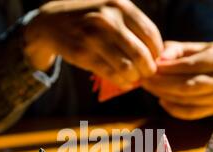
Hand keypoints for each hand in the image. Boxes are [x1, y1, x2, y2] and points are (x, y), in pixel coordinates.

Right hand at [23, 0, 162, 88]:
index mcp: (121, 6)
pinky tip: (123, 82)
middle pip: (142, 54)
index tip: (154, 60)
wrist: (52, 21)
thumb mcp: (112, 10)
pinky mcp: (82, 53)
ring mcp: (93, 36)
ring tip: (134, 78)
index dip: (157, 53)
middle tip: (146, 74)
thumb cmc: (90, 19)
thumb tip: (159, 54)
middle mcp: (108, 19)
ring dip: (134, 78)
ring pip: (127, 67)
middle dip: (148, 69)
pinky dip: (121, 82)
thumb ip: (133, 27)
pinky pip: (110, 74)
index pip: (151, 35)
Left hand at [142, 41, 212, 119]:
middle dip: (163, 84)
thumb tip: (158, 59)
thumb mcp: (194, 48)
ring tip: (150, 88)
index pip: (192, 66)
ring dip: (165, 95)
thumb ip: (175, 51)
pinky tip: (161, 101)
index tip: (152, 67)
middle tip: (145, 80)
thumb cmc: (205, 57)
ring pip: (188, 100)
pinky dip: (173, 109)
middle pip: (189, 86)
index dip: (169, 68)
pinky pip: (191, 112)